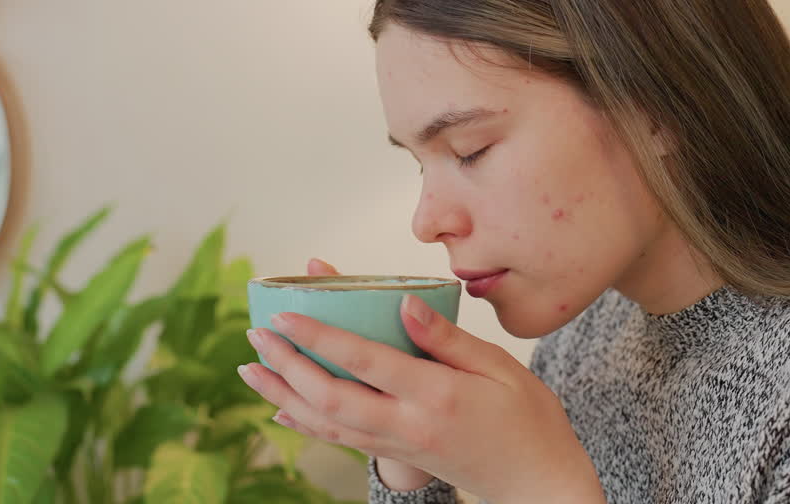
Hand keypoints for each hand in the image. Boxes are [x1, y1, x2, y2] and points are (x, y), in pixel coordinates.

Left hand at [237, 258, 604, 503]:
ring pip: (326, 423)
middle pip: (331, 397)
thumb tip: (404, 304)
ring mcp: (400, 445)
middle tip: (256, 334)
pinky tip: (282, 408)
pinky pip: (341, 440)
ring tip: (250, 369)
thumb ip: (447, 339)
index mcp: (436, 396)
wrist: (538, 485)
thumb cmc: (528, 419)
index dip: (319, 337)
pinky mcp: (399, 455)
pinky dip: (305, 423)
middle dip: (287, 364)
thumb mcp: (500, 368)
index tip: (285, 314)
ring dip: (283, 394)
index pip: (365, 362)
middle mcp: (409, 424)